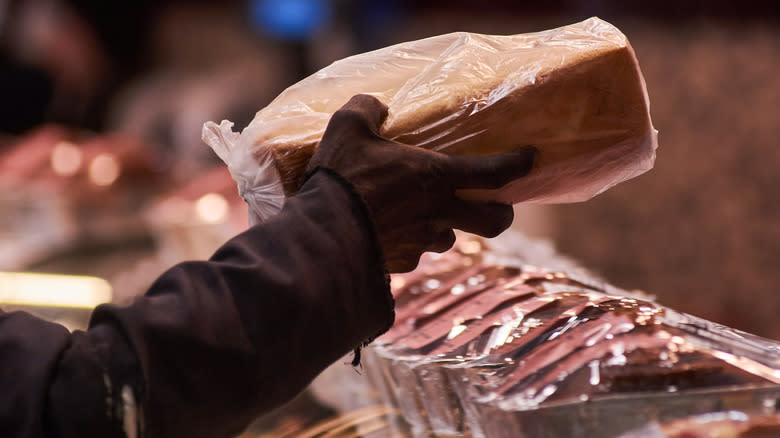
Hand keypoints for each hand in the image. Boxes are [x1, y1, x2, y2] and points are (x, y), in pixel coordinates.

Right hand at [306, 94, 536, 272]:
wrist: (324, 234)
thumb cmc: (342, 178)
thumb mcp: (347, 128)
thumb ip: (366, 109)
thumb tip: (376, 105)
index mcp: (436, 177)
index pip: (495, 173)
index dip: (518, 164)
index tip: (531, 158)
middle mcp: (439, 212)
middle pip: (494, 222)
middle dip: (502, 214)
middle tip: (497, 205)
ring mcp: (423, 241)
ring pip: (451, 238)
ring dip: (447, 228)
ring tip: (429, 216)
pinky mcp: (403, 262)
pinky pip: (417, 254)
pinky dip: (412, 244)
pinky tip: (393, 234)